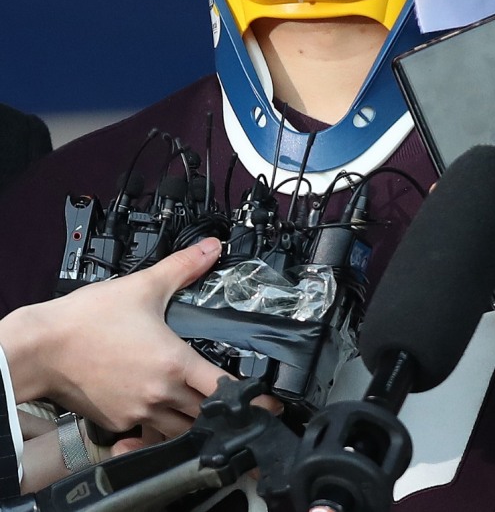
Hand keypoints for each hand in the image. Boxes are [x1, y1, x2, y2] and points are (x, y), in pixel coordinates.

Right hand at [1, 238, 276, 437]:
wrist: (42, 347)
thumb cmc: (87, 321)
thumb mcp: (144, 286)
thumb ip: (183, 267)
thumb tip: (210, 248)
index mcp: (174, 364)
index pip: (224, 390)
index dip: (251, 398)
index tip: (267, 404)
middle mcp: (159, 395)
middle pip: (205, 414)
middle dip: (220, 407)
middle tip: (234, 400)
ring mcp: (137, 413)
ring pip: (179, 428)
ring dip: (192, 418)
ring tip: (199, 402)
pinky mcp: (117, 422)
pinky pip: (149, 431)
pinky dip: (160, 422)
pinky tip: (159, 403)